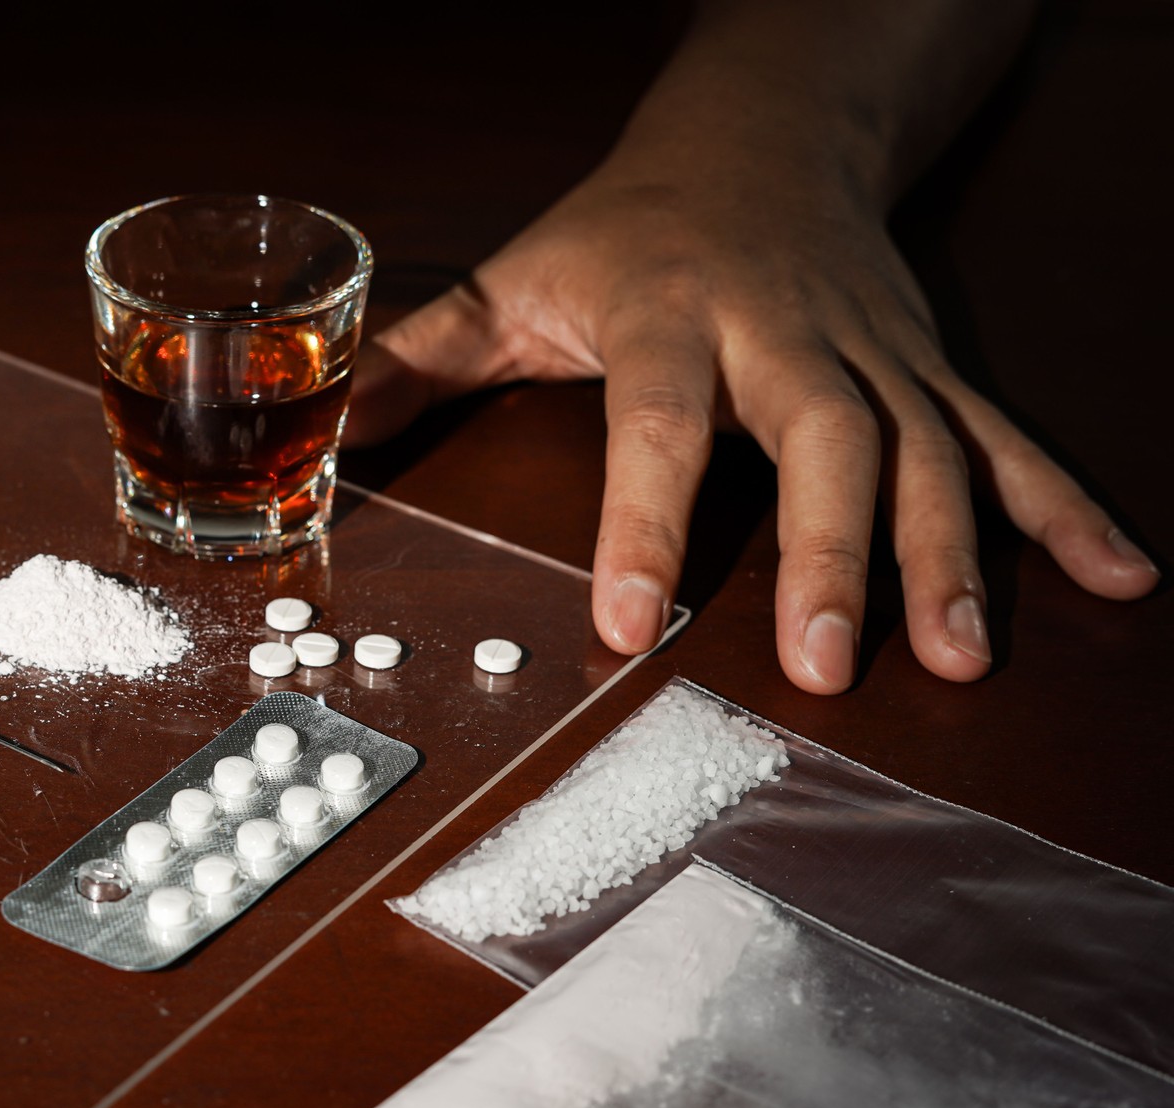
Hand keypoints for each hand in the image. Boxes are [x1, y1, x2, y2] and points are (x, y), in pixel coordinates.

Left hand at [349, 151, 1158, 692]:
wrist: (763, 133)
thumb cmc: (628, 227)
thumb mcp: (517, 281)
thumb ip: (420, 363)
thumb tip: (321, 446)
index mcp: (672, 312)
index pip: (657, 419)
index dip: (642, 517)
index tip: (628, 618)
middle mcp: (786, 331)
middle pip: (824, 436)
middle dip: (834, 548)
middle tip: (831, 665)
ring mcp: (873, 349)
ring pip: (928, 446)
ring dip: (956, 552)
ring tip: (964, 657)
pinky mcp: (927, 364)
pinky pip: (1004, 434)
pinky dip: (1062, 509)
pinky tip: (1118, 581)